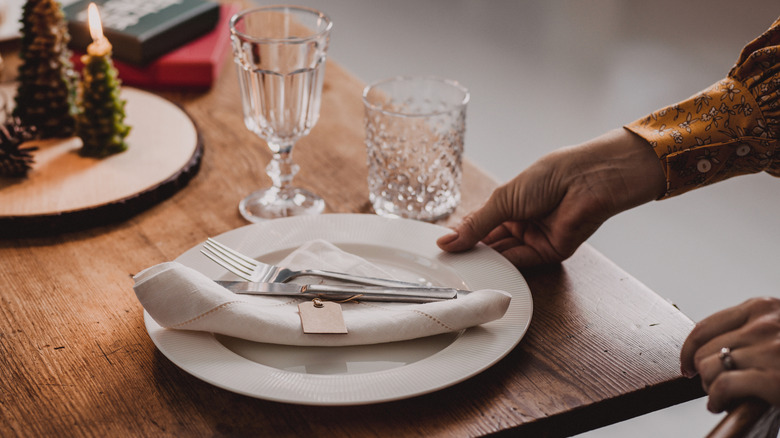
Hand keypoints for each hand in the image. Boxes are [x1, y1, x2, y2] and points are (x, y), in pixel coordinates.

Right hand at [437, 128, 665, 266]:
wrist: (585, 181)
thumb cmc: (548, 177)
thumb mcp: (502, 199)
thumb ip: (475, 225)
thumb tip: (447, 241)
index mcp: (509, 204)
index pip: (479, 224)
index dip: (462, 235)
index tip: (441, 247)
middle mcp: (521, 222)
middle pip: (490, 243)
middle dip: (471, 252)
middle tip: (447, 263)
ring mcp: (535, 238)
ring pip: (503, 255)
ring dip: (484, 262)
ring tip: (461, 268)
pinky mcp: (549, 253)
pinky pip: (522, 264)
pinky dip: (503, 268)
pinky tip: (485, 271)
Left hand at [680, 297, 779, 412]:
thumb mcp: (779, 330)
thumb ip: (753, 330)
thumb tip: (711, 349)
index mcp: (764, 307)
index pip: (705, 327)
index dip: (688, 349)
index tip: (686, 364)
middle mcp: (764, 324)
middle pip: (704, 350)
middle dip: (703, 372)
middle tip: (711, 386)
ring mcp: (770, 349)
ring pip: (709, 368)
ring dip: (709, 387)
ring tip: (719, 396)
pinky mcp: (775, 377)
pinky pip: (722, 386)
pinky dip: (716, 398)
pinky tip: (722, 404)